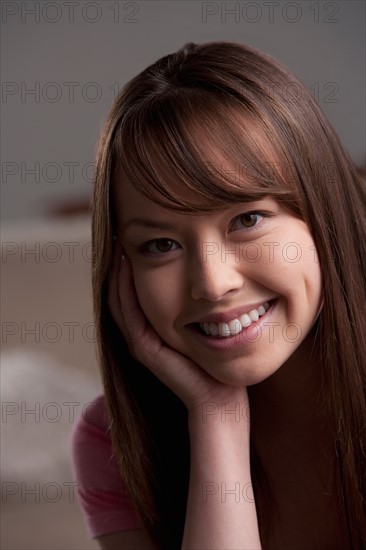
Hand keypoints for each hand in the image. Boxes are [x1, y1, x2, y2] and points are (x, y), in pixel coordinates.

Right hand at [108, 241, 248, 411]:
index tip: (132, 240)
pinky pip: (129, 312)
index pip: (131, 293)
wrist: (220, 399)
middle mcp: (140, 335)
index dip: (128, 268)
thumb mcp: (204, 327)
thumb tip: (206, 282)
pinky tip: (128, 265)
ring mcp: (139, 342)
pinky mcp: (144, 348)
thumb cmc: (217, 363)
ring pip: (118, 300)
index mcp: (151, 330)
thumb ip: (196, 309)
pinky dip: (124, 288)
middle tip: (118, 236)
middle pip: (119, 294)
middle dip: (118, 265)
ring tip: (118, 245)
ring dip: (117, 272)